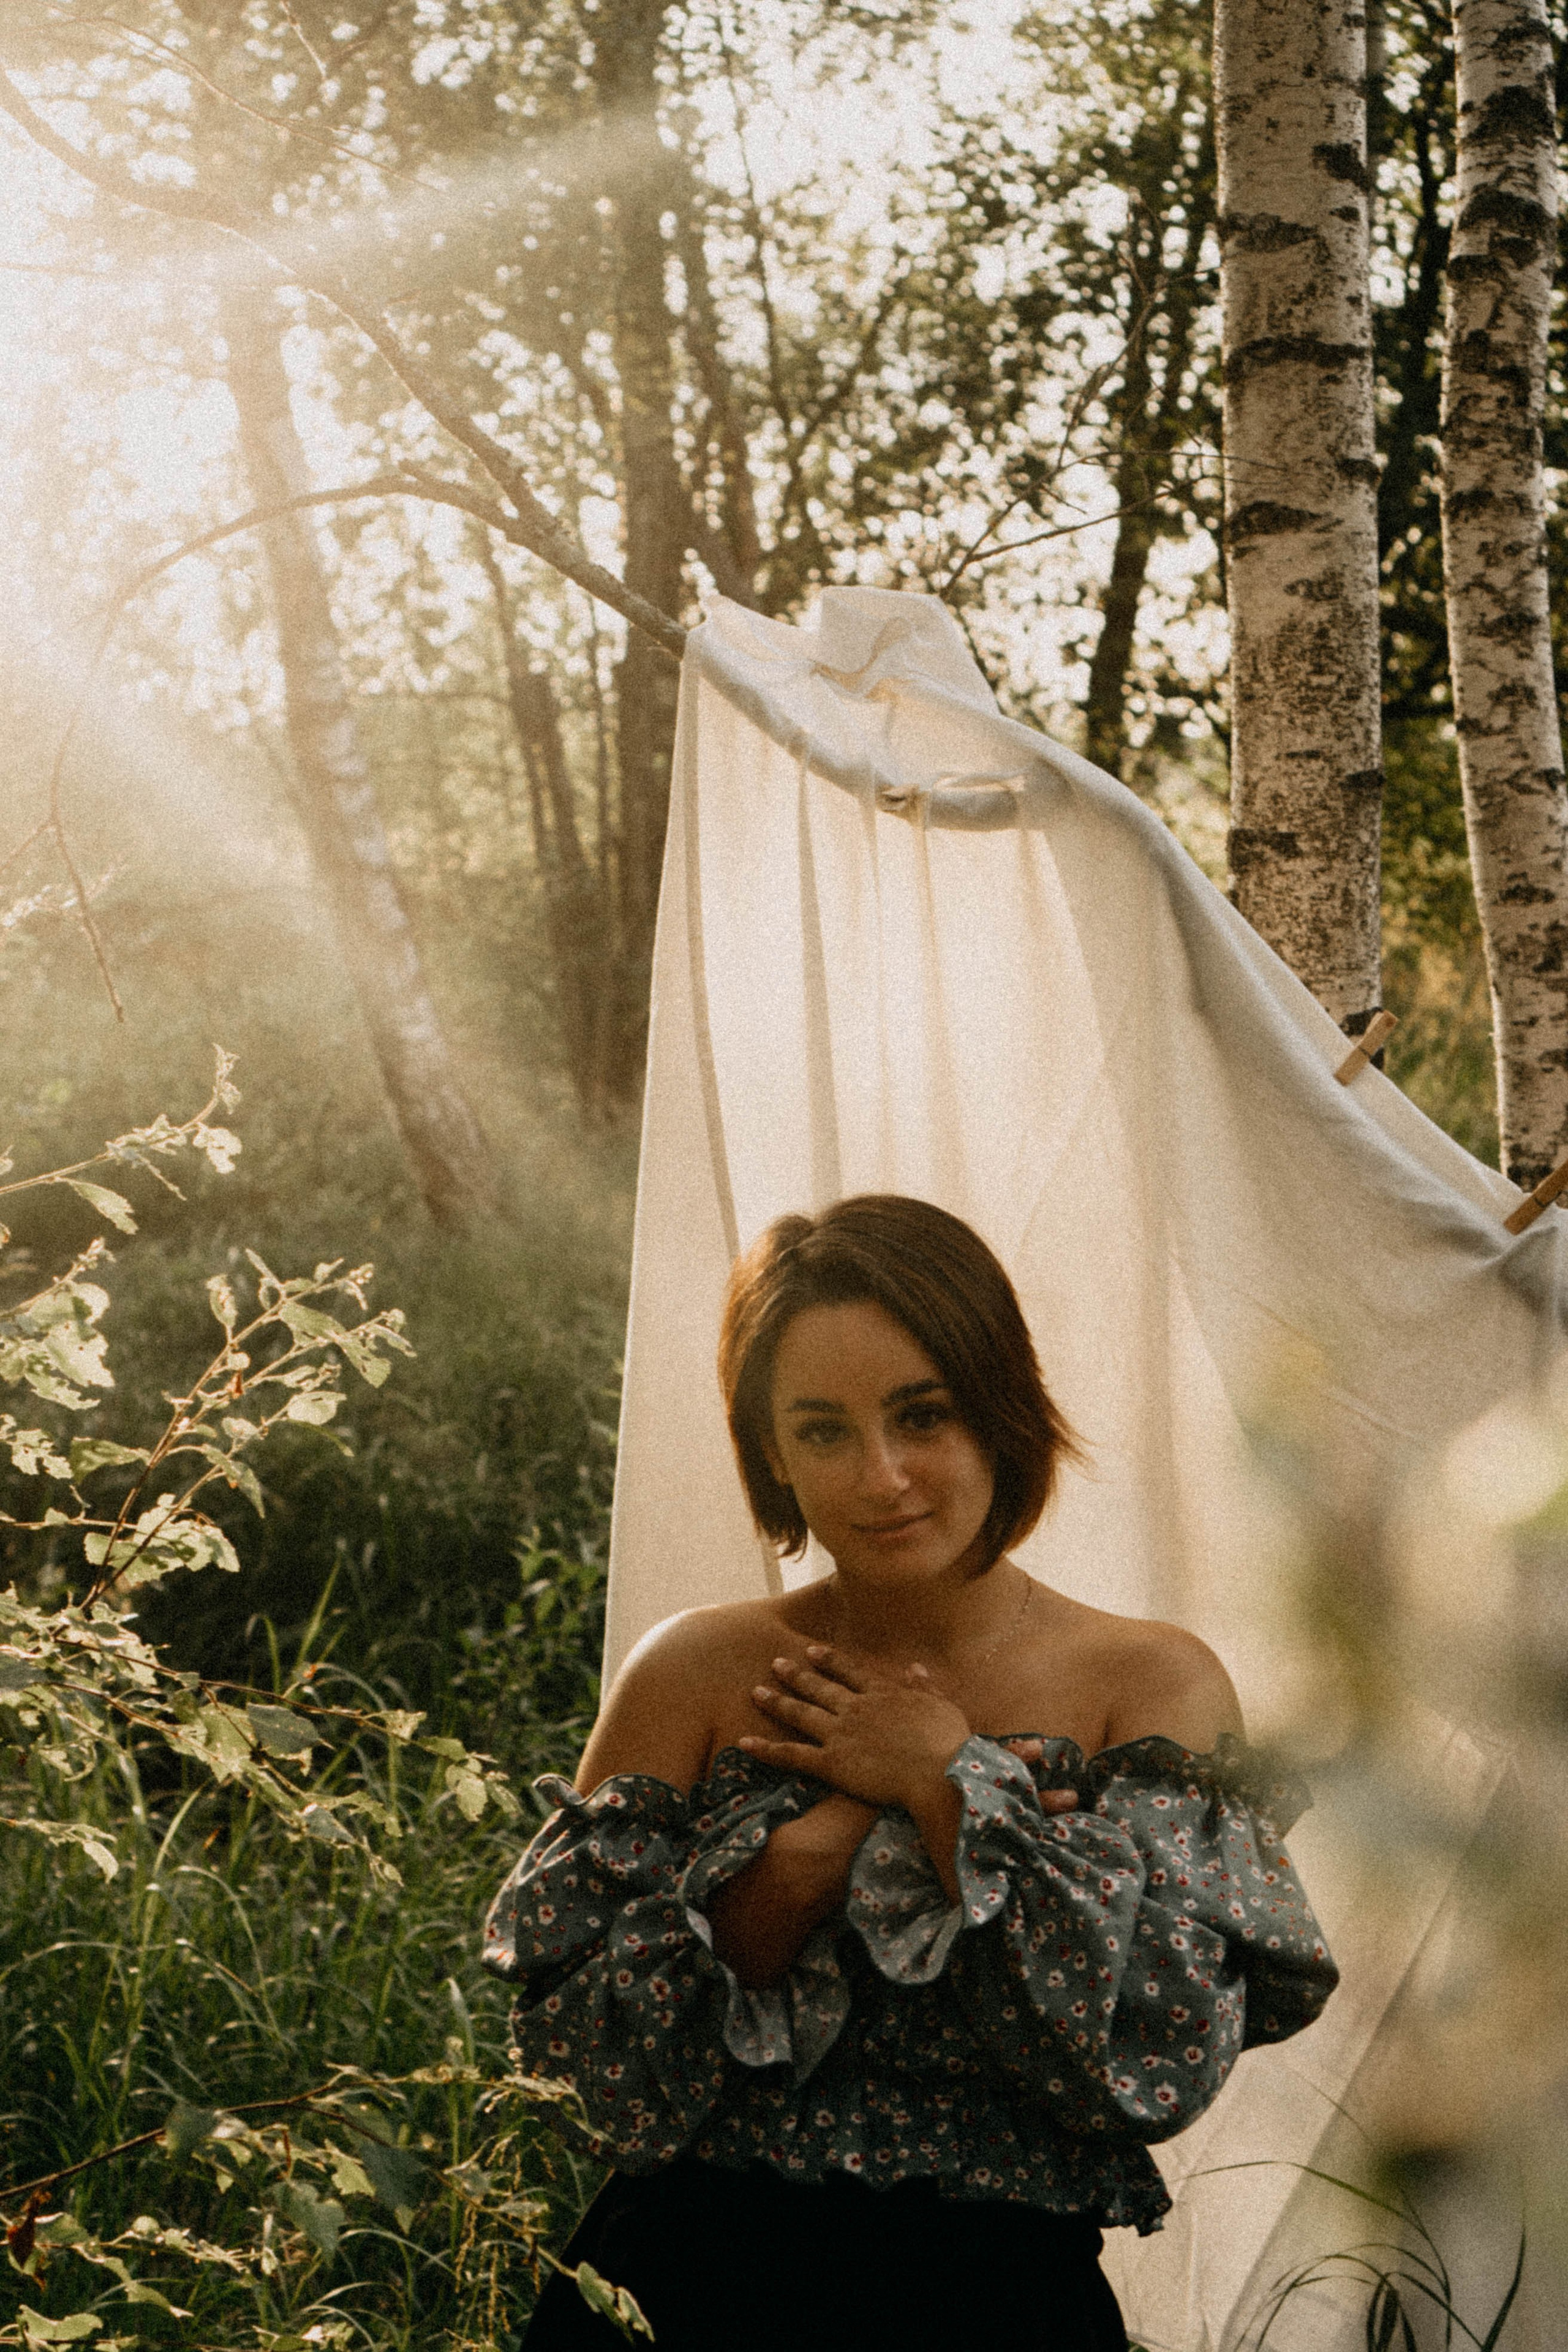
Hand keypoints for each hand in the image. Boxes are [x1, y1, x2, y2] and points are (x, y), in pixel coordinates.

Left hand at [740, 1644, 973, 1812]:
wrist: (939, 1772)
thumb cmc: (948, 1743)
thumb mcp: (942, 1706)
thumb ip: (925, 1686)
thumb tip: (916, 1666)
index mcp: (882, 1694)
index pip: (850, 1672)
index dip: (830, 1661)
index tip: (813, 1650)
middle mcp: (855, 1708)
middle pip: (819, 1688)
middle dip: (796, 1675)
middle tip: (775, 1662)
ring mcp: (840, 1734)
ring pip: (801, 1714)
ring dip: (777, 1702)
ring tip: (756, 1691)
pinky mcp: (830, 1763)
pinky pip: (791, 1755)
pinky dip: (766, 1749)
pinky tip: (744, 1743)